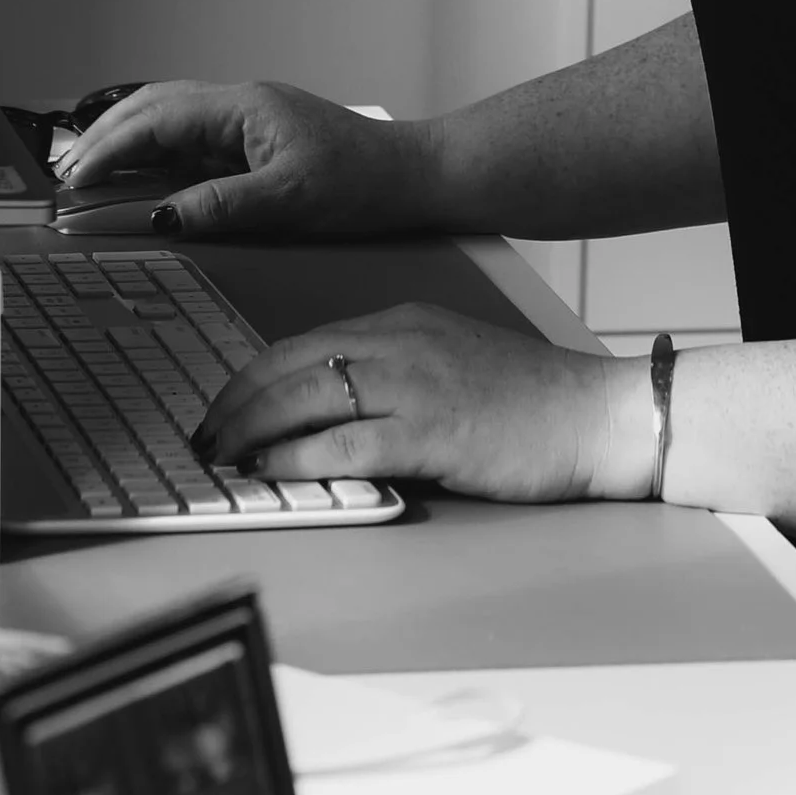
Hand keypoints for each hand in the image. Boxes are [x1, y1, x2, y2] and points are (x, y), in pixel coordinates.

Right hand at [55, 79, 434, 236]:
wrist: (413, 175)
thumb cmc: (363, 182)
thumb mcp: (290, 200)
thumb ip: (223, 205)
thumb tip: (162, 215)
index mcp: (244, 106)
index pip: (159, 118)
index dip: (110, 147)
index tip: (74, 178)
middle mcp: (240, 105)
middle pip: (155, 107)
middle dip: (105, 136)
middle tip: (65, 173)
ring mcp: (247, 120)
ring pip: (170, 118)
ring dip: (127, 140)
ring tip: (88, 170)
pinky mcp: (256, 140)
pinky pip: (192, 140)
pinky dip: (155, 153)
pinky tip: (140, 176)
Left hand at [189, 302, 659, 504]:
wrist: (592, 414)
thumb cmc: (528, 400)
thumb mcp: (451, 362)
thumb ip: (393, 375)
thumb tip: (327, 414)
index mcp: (404, 321)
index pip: (303, 341)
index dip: (251, 376)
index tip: (223, 408)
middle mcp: (401, 341)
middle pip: (290, 363)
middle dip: (234, 402)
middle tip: (203, 438)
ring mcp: (415, 383)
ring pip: (304, 395)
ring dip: (250, 429)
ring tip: (221, 458)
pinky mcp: (431, 430)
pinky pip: (344, 441)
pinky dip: (296, 457)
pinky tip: (270, 473)